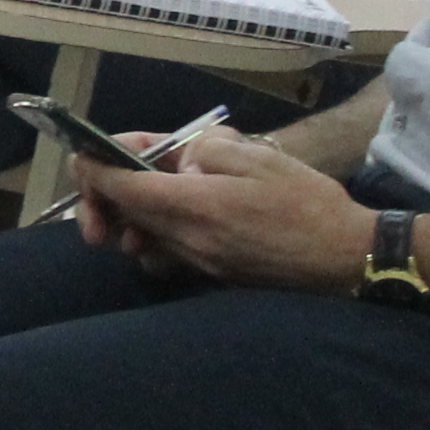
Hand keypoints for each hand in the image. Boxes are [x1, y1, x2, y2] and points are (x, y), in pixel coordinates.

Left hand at [77, 131, 373, 290]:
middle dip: (102, 199)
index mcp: (197, 207)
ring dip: (127, 219)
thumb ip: (207, 151)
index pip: (124, 190)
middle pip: (124, 221)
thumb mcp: (258, 157)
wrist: (346, 258)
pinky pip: (166, 260)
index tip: (83, 153)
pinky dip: (154, 239)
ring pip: (141, 243)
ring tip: (135, 195)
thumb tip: (178, 161)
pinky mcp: (212, 278)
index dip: (95, 170)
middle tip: (99, 181)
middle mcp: (189, 243)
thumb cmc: (307, 201)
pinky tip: (171, 221)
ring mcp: (199, 266)